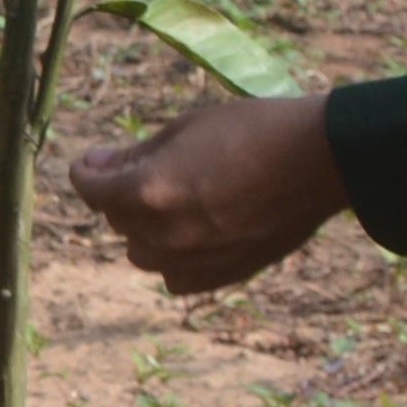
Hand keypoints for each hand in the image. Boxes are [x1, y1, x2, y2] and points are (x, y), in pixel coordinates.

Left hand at [71, 91, 347, 295]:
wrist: (319, 161)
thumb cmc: (252, 130)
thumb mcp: (186, 128)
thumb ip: (137, 154)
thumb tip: (99, 165)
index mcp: (149, 191)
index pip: (90, 190)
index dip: (87, 171)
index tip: (94, 161)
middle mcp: (164, 233)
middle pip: (115, 220)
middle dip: (118, 194)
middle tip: (139, 169)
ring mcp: (194, 260)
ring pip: (140, 252)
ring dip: (143, 227)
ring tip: (170, 201)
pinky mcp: (222, 276)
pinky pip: (175, 277)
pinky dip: (172, 256)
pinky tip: (192, 231)